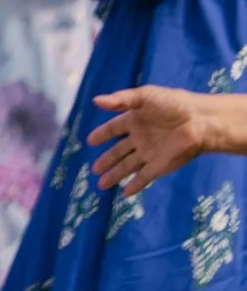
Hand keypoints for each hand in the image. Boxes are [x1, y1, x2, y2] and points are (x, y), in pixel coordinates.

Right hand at [87, 85, 246, 194]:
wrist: (199, 122)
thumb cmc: (172, 104)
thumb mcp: (144, 96)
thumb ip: (120, 100)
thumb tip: (95, 101)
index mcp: (134, 120)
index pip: (113, 129)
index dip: (102, 134)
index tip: (90, 141)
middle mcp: (140, 138)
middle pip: (119, 152)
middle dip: (106, 161)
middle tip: (93, 169)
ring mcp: (149, 154)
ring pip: (127, 167)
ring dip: (115, 175)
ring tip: (101, 185)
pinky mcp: (159, 166)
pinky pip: (144, 177)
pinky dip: (134, 185)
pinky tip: (124, 193)